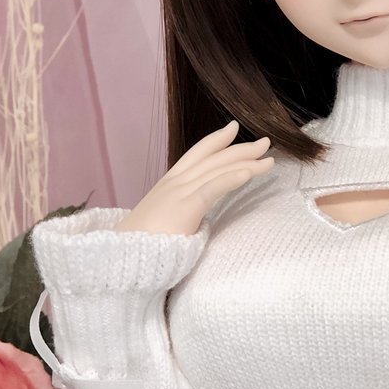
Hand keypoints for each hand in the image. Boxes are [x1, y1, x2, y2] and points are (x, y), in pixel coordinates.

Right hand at [116, 121, 274, 236]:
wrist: (120, 259)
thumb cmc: (140, 247)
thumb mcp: (161, 221)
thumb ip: (178, 213)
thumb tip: (193, 218)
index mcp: (168, 185)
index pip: (196, 155)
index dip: (216, 140)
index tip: (233, 128)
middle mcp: (175, 183)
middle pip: (213, 159)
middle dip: (240, 149)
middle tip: (265, 142)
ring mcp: (179, 193)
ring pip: (218, 170)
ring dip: (246, 161)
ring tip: (268, 158)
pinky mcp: (184, 209)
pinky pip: (213, 188)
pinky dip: (233, 178)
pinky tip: (250, 171)